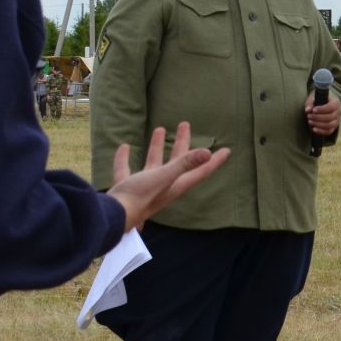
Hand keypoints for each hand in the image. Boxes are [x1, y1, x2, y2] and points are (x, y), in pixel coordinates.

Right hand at [107, 122, 229, 230]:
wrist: (113, 216)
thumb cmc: (140, 196)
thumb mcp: (164, 176)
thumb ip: (184, 164)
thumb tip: (208, 152)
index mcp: (176, 184)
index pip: (201, 171)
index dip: (215, 161)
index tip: (227, 150)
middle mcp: (164, 185)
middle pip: (178, 161)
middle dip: (182, 143)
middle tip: (185, 124)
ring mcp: (144, 187)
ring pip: (154, 163)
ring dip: (157, 147)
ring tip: (159, 129)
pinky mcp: (127, 187)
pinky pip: (126, 169)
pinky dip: (125, 159)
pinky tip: (124, 147)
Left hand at [305, 92, 340, 134]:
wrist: (323, 108)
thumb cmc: (318, 102)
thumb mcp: (313, 99)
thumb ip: (310, 103)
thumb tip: (308, 110)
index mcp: (335, 103)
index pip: (331, 107)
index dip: (322, 109)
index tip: (313, 110)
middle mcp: (338, 112)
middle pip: (330, 117)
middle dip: (318, 117)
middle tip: (308, 116)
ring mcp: (337, 121)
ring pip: (330, 125)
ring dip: (318, 124)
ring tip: (310, 121)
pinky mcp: (333, 128)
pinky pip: (328, 131)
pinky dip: (321, 131)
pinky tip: (313, 129)